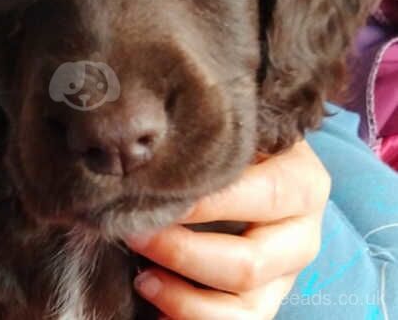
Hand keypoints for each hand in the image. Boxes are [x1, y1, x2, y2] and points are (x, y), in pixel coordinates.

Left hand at [126, 140, 329, 319]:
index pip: (262, 196)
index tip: (151, 195)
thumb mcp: (232, 137)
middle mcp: (303, 237)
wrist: (253, 174)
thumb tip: (155, 157)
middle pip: (248, 263)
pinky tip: (156, 297)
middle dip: (181, 253)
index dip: (205, 203)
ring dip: (183, 298)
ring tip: (141, 277)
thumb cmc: (231, 151)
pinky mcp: (265, 303)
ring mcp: (286, 277)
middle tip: (133, 234)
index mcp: (304, 185)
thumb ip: (211, 146)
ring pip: (243, 309)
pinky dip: (188, 317)